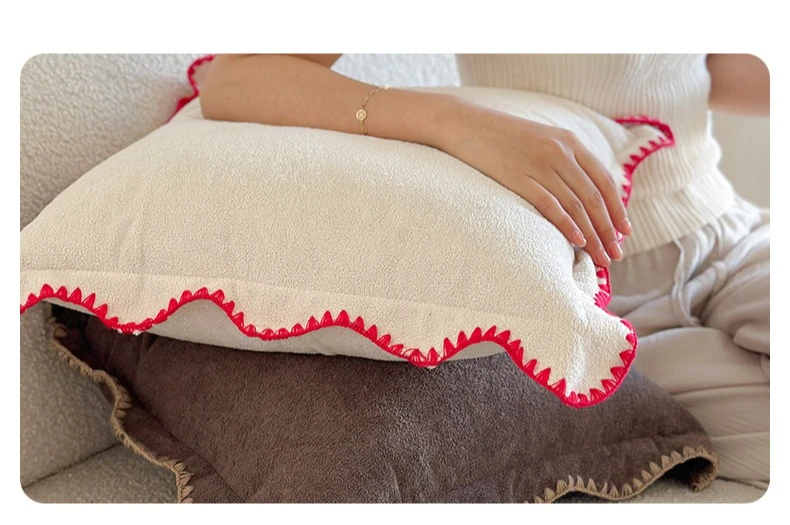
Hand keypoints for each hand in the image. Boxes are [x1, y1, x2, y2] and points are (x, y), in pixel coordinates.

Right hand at [433, 99, 630, 266]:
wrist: (464, 122)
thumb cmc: (501, 136)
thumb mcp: (540, 139)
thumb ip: (563, 159)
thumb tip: (582, 191)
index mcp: (569, 142)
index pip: (604, 181)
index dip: (617, 210)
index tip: (625, 233)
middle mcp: (560, 152)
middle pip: (593, 197)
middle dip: (608, 230)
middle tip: (615, 255)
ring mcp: (538, 164)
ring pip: (576, 205)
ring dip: (592, 235)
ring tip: (600, 257)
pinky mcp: (517, 177)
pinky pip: (550, 205)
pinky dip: (567, 225)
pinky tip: (577, 242)